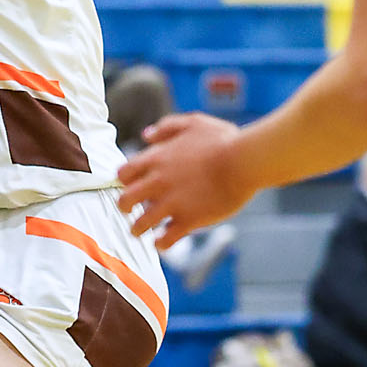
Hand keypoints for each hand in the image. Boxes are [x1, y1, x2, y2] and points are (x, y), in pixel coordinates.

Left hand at [116, 113, 249, 248]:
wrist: (243, 161)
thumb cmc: (223, 140)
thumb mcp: (193, 123)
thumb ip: (166, 127)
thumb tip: (146, 135)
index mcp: (156, 159)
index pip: (123, 174)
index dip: (124, 181)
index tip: (130, 185)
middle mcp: (157, 182)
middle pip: (125, 200)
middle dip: (124, 207)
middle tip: (128, 210)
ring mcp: (171, 203)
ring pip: (141, 223)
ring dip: (137, 229)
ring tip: (138, 231)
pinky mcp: (188, 220)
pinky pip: (165, 239)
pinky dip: (161, 243)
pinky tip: (162, 242)